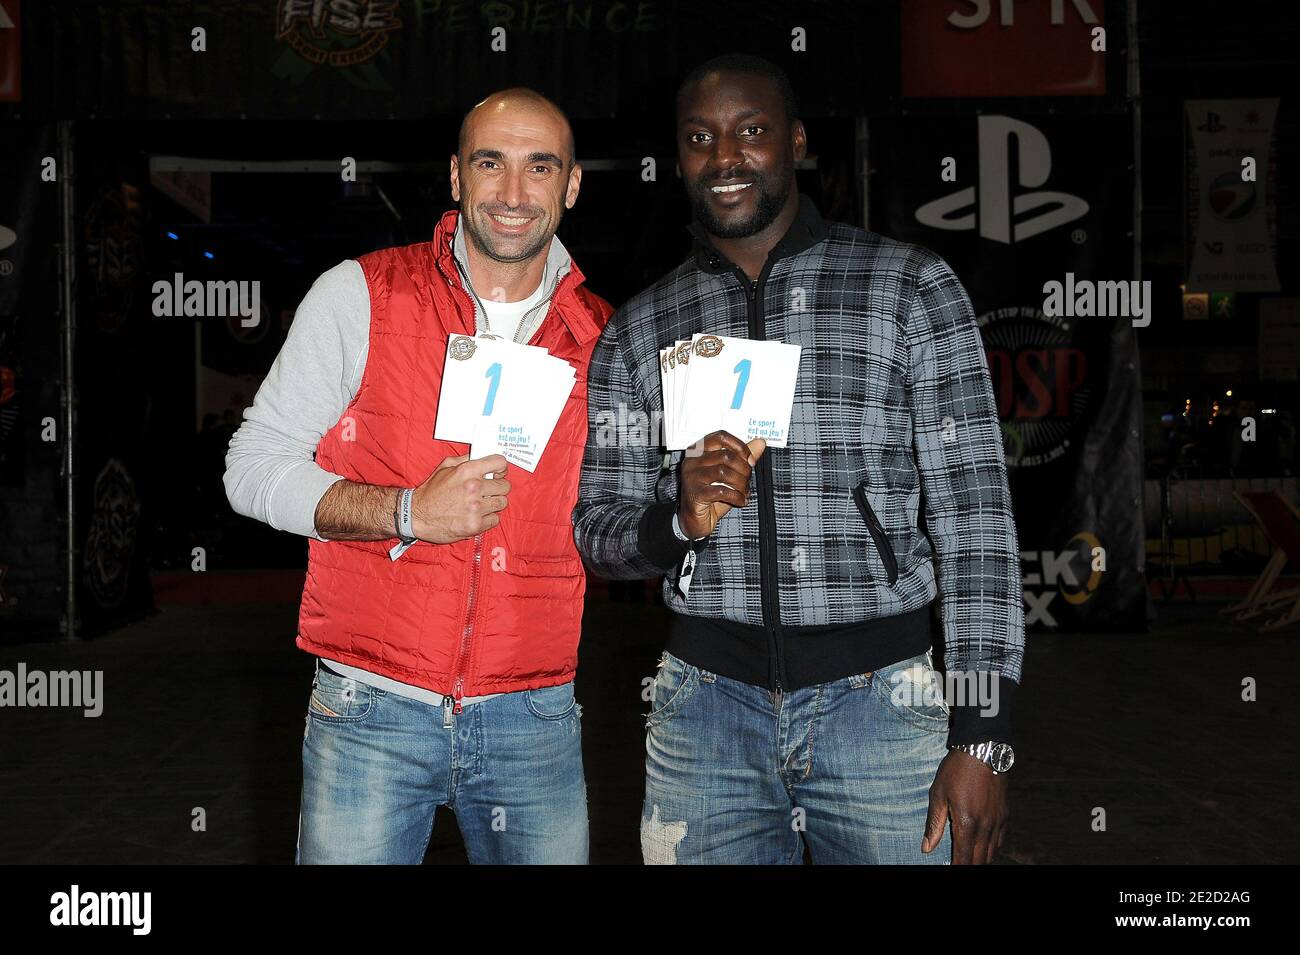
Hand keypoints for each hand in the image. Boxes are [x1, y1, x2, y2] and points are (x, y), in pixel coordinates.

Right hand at [411, 454, 510, 543]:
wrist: (416, 515)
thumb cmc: (431, 491)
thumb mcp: (445, 466)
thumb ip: (466, 459)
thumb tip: (483, 456)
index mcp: (468, 470)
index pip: (500, 463)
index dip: (501, 468)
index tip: (498, 473)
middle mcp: (474, 487)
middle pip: (505, 486)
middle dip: (497, 488)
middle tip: (488, 492)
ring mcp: (476, 507)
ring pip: (502, 503)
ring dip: (493, 504)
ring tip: (480, 504)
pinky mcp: (475, 525)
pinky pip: (495, 519)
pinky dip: (488, 519)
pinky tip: (476, 516)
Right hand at [677, 431, 765, 539]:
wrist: (695, 520)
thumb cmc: (711, 495)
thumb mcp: (729, 474)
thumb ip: (743, 457)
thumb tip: (760, 442)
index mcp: (698, 451)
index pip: (721, 437)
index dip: (740, 446)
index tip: (750, 459)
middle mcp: (692, 461)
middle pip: (725, 456)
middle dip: (743, 469)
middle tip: (747, 480)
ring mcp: (691, 477)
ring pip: (724, 472)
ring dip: (741, 484)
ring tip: (744, 492)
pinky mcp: (695, 494)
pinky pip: (722, 491)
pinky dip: (736, 496)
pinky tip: (740, 501)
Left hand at [922, 749, 1009, 863]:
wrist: (983, 749)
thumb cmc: (956, 770)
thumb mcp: (938, 794)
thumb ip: (934, 823)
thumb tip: (926, 848)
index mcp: (966, 823)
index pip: (964, 858)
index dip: (958, 868)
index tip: (952, 870)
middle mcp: (985, 826)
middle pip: (980, 859)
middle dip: (969, 865)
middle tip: (960, 866)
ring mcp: (998, 821)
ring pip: (992, 852)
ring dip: (981, 860)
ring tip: (970, 861)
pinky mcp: (1005, 814)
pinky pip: (1000, 840)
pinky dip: (992, 849)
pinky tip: (985, 849)